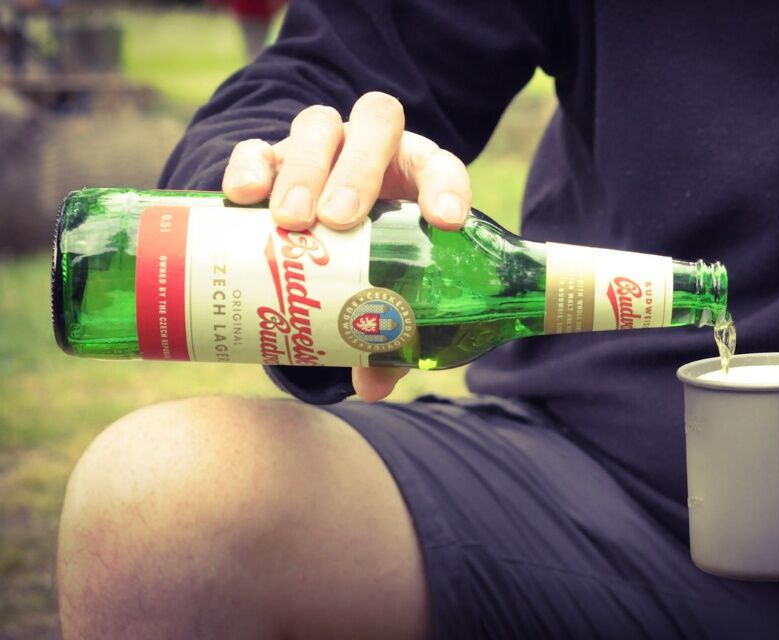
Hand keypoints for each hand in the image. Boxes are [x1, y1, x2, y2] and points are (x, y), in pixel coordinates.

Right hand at [220, 92, 472, 401]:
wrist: (317, 229)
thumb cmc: (367, 263)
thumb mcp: (382, 291)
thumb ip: (385, 332)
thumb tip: (374, 386)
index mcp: (417, 177)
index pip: (440, 167)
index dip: (447, 188)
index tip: (445, 221)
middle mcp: (373, 149)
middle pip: (377, 126)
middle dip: (358, 172)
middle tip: (338, 220)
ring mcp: (323, 146)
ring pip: (319, 128)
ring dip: (305, 171)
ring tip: (290, 220)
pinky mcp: (272, 157)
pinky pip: (258, 147)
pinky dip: (250, 167)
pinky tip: (241, 196)